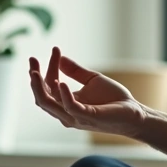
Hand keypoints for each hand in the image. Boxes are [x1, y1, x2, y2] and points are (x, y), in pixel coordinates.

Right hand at [28, 47, 147, 137]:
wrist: (134, 112)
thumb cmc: (114, 99)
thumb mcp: (92, 80)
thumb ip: (76, 71)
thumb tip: (61, 57)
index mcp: (67, 103)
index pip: (50, 85)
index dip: (49, 67)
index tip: (55, 49)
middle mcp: (67, 112)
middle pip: (42, 97)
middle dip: (34, 79)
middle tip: (32, 59)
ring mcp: (76, 117)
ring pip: (48, 105)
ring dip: (40, 87)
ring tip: (35, 72)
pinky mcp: (88, 117)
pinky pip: (70, 108)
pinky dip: (64, 95)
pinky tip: (60, 81)